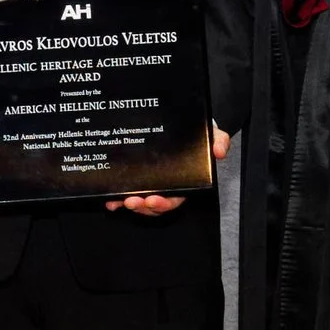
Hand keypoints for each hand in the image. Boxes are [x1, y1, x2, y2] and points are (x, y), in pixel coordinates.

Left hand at [107, 126, 230, 215]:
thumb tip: (219, 151)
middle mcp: (167, 185)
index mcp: (184, 181)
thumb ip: (219, 141)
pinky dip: (117, 197)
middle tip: (133, 202)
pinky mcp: (138, 177)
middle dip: (143, 206)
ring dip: (129, 203)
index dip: (164, 203)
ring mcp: (151, 182)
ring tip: (119, 201)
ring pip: (140, 200)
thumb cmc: (197, 134)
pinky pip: (127, 191)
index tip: (153, 200)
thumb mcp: (211, 134)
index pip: (175, 198)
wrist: (185, 123)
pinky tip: (110, 198)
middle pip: (155, 203)